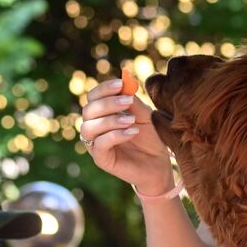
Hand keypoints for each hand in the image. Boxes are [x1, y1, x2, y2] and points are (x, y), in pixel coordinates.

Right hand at [79, 76, 173, 193]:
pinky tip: (132, 132)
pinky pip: (99, 144)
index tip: (120, 84)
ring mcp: (95, 144)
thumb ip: (133, 101)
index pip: (93, 97)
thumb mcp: (143, 116)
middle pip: (88, 110)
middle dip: (108, 103)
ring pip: (89, 127)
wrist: (158, 163)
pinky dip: (115, 135)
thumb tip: (124, 83)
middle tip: (128, 101)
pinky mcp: (101, 159)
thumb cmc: (149, 138)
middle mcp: (94, 127)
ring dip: (110, 120)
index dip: (104, 89)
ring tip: (131, 120)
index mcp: (102, 114)